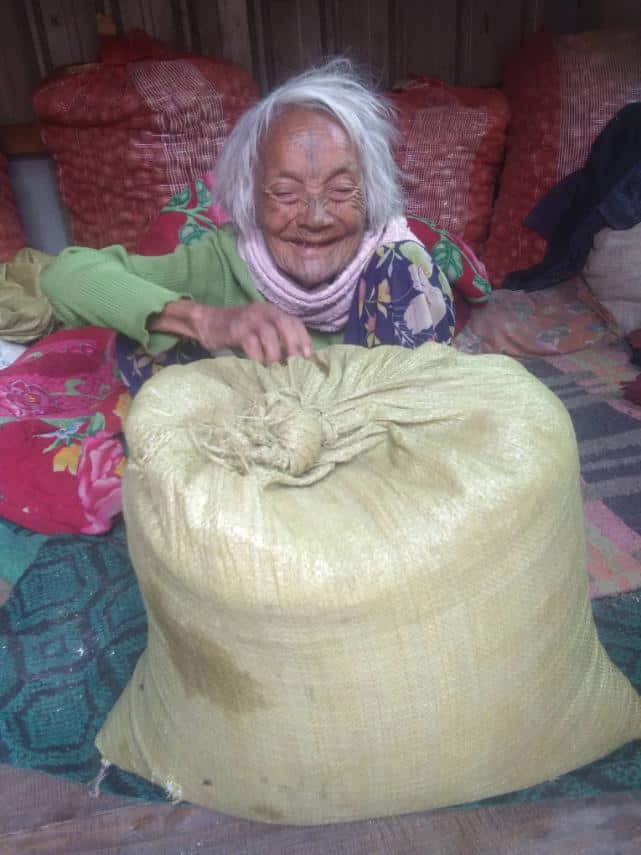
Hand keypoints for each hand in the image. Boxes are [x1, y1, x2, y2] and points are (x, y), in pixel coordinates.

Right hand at [192, 303, 312, 363]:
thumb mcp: (261, 330)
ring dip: (274, 353)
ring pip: (268, 334)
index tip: (308, 356)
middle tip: (294, 364)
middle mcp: (263, 311)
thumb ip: (278, 339)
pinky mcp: (236, 328)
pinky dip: (257, 356)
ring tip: (274, 367)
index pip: (294, 322)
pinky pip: (251, 342)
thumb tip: (296, 360)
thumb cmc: (239, 332)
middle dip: (292, 345)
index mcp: (273, 311)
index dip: (304, 338)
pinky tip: (258, 365)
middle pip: (285, 324)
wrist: (209, 323)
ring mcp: (249, 318)